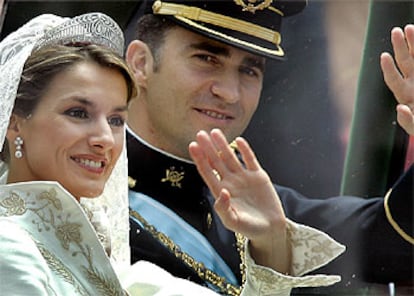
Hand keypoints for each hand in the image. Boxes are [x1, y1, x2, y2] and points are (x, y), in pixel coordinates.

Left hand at [189, 129, 289, 272]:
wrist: (270, 228)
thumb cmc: (249, 228)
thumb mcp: (233, 222)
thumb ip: (224, 209)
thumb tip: (222, 192)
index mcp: (221, 192)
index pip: (207, 172)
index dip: (200, 159)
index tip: (193, 146)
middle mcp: (230, 182)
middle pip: (216, 161)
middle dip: (208, 148)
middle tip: (200, 133)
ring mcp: (244, 178)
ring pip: (231, 157)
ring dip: (223, 145)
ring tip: (215, 132)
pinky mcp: (258, 176)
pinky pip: (250, 160)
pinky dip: (245, 150)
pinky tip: (238, 141)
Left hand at [381, 25, 413, 135]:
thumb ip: (408, 121)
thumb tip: (399, 109)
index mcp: (405, 95)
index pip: (394, 80)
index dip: (388, 68)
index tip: (384, 55)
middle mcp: (412, 83)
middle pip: (403, 62)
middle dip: (400, 47)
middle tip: (395, 31)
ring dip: (413, 42)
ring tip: (409, 27)